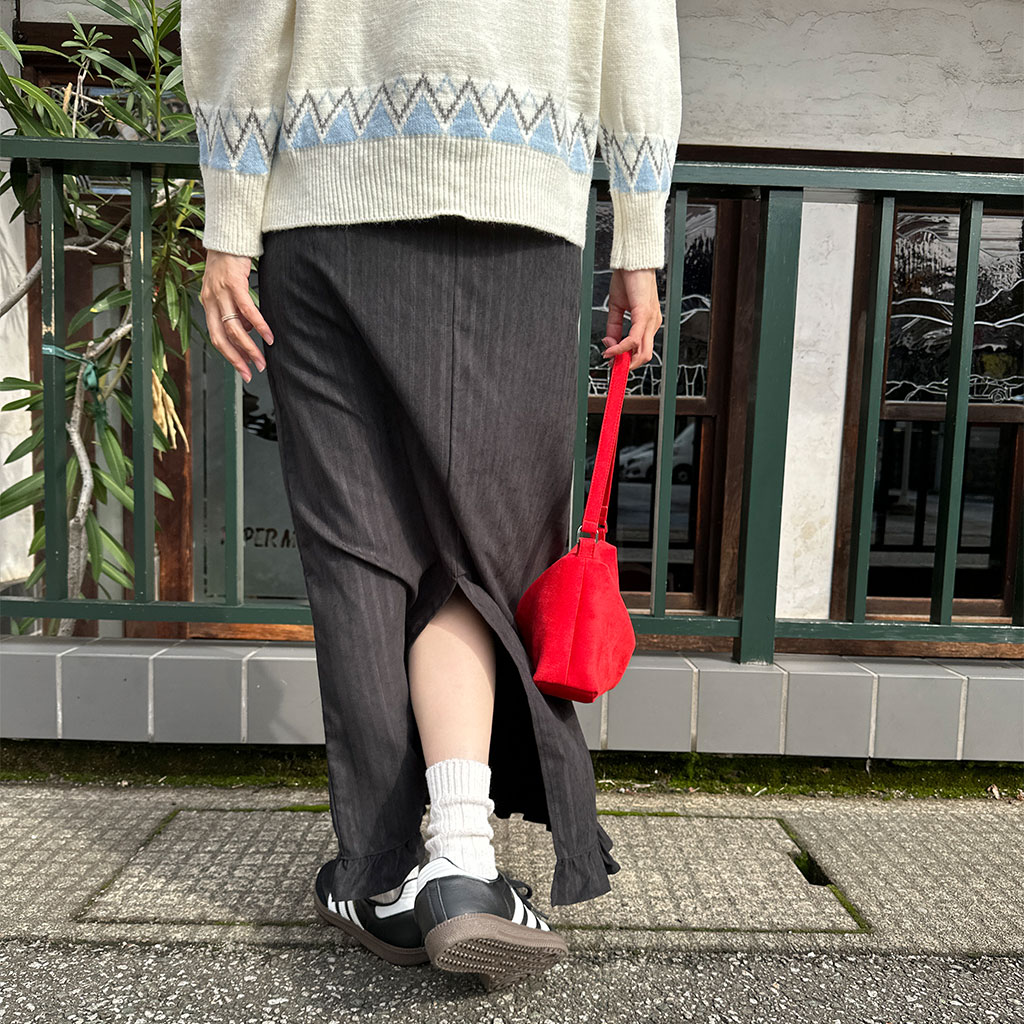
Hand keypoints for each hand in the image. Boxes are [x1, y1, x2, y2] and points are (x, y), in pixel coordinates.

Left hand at [199, 249, 273, 382]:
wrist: (228, 234)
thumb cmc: (231, 261)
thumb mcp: (229, 288)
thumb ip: (235, 310)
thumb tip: (247, 330)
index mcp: (208, 303)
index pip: (216, 337)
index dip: (230, 356)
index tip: (243, 370)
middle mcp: (210, 300)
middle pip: (222, 338)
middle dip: (237, 359)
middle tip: (250, 373)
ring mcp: (220, 292)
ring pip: (233, 328)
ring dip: (248, 348)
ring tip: (261, 360)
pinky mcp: (233, 283)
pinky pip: (247, 310)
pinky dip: (259, 325)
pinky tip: (268, 336)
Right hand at [601, 267, 661, 370]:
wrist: (632, 261)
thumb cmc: (628, 279)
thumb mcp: (617, 308)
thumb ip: (614, 328)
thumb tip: (609, 343)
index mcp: (648, 322)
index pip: (641, 349)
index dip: (627, 359)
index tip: (613, 363)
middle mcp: (653, 323)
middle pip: (644, 355)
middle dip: (627, 365)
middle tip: (611, 365)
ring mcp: (651, 320)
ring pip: (642, 351)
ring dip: (624, 359)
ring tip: (609, 357)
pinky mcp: (644, 314)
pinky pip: (634, 339)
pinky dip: (621, 347)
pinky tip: (611, 348)